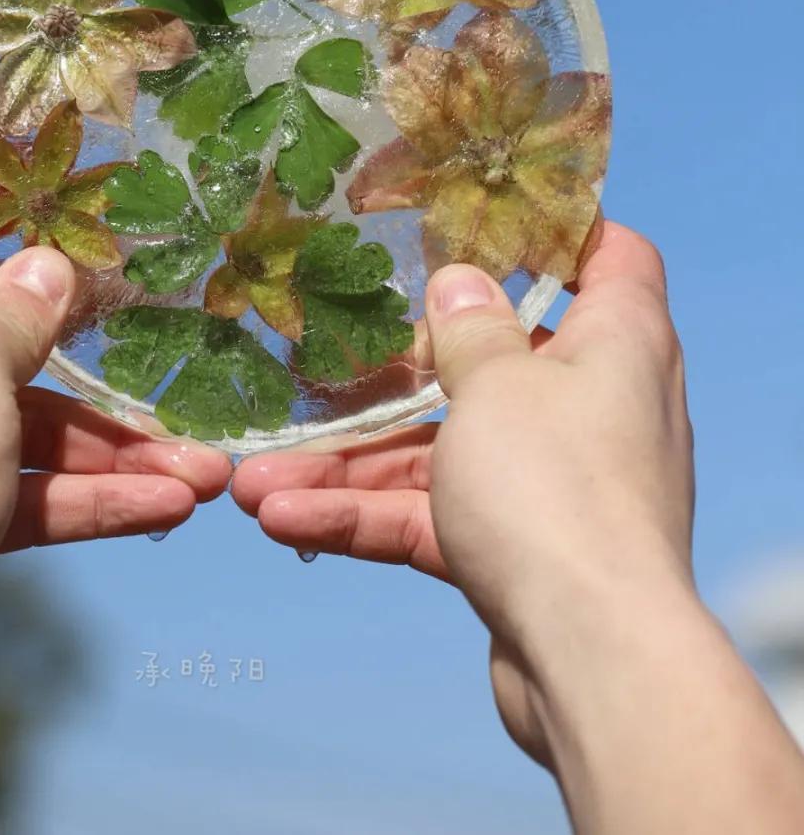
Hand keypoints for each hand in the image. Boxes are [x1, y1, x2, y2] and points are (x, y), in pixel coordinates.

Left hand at [0, 169, 230, 673]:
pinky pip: (23, 485)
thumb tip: (51, 264)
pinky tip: (168, 508)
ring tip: (207, 472)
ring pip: (29, 419)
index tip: (71, 175)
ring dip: (114, 445)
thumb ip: (22, 310)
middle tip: (172, 322)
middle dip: (95, 343)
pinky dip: (88, 496)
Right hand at [233, 223, 693, 763]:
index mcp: (618, 341)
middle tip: (320, 357)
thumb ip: (470, 327)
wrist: (593, 659)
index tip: (484, 213)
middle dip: (395, 367)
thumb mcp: (498, 383)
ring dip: (350, 463)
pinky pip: (434, 517)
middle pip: (494, 359)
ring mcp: (554, 483)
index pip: (612, 256)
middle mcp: (593, 404)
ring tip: (254, 476)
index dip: (560, 227)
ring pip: (442, 451)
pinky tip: (283, 520)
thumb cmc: (557, 490)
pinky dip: (367, 516)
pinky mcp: (520, 551)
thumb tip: (461, 281)